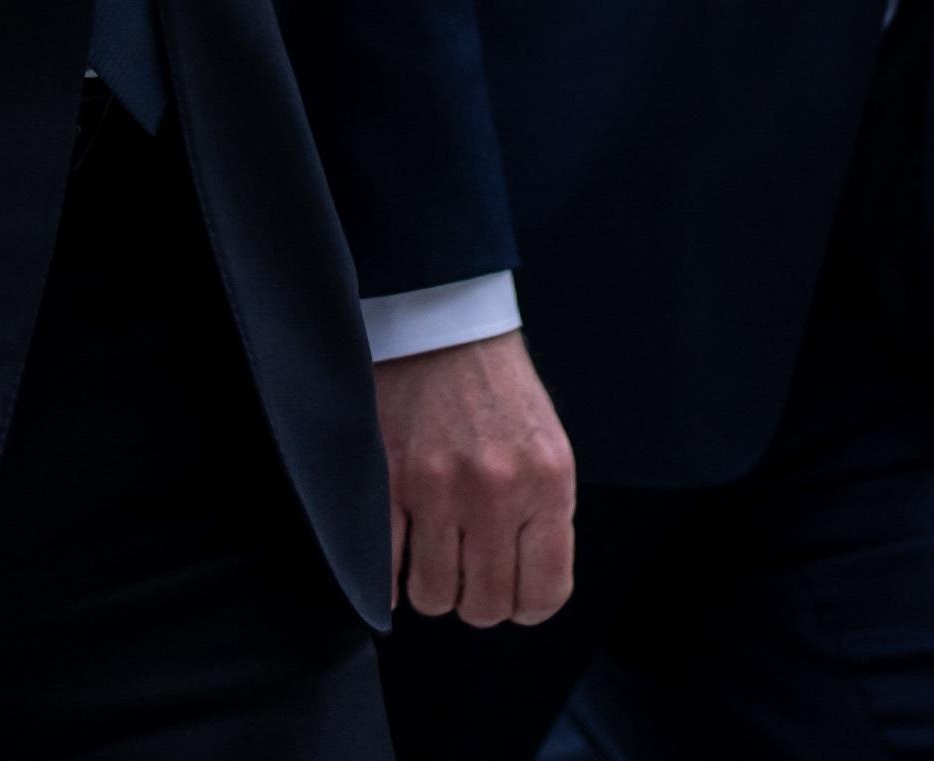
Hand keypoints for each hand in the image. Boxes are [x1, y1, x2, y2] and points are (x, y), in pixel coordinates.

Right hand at [373, 329, 579, 626]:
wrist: (444, 326)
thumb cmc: (499, 393)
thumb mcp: (548, 451)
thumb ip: (542, 520)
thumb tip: (523, 586)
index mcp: (546, 485)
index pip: (544, 593)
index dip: (526, 606)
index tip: (513, 594)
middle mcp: (495, 492)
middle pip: (484, 606)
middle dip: (476, 600)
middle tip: (469, 574)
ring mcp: (438, 488)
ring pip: (433, 596)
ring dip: (433, 589)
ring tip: (434, 559)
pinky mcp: (388, 478)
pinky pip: (385, 566)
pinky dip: (389, 575)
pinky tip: (397, 554)